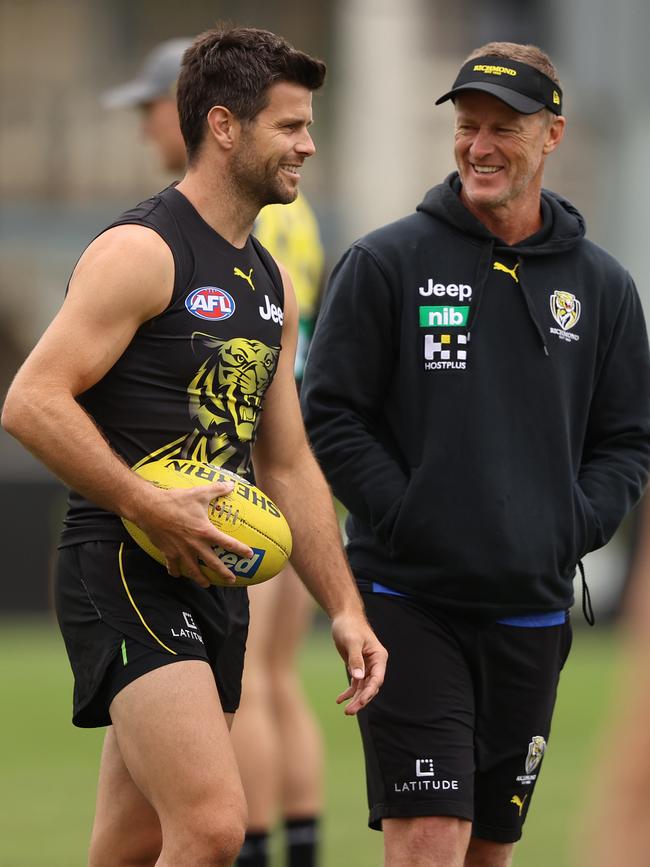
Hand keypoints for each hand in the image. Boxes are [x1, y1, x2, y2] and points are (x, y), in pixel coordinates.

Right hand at [132, 480, 253, 587]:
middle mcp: (195, 545)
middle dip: (224, 573)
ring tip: (206, 585)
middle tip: (232, 580)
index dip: (240, 550)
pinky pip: (173, 566)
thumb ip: (217, 489)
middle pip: (213, 564)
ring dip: (201, 579)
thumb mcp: (199, 493)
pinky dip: (176, 571)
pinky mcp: (168, 553)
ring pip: (193, 570)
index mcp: (205, 532)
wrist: (150, 509)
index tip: (249, 555)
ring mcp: (181, 551)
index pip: (228, 543)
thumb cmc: (176, 500)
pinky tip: (178, 574)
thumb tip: (231, 485)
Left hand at [331, 611, 386, 714]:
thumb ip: (355, 659)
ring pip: (363, 687)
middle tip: (350, 711)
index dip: (369, 692)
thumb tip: (358, 678)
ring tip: (346, 711)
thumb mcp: (351, 641)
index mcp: (379, 657)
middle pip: (370, 687)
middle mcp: (375, 664)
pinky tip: (339, 700)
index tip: (360, 701)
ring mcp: (366, 666)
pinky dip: (348, 692)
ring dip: (355, 699)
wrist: (343, 618)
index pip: (377, 679)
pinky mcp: (357, 667)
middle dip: (361, 700)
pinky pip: (355, 683)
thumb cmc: (349, 626)